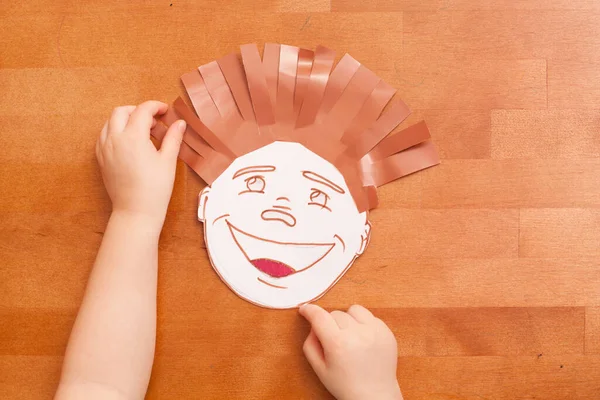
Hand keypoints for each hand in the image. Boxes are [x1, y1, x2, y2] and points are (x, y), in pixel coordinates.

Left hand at [96, 101, 185, 229]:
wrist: (136, 211)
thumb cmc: (155, 188)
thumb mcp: (168, 160)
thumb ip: (173, 137)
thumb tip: (180, 123)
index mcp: (133, 136)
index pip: (142, 110)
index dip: (155, 107)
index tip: (165, 111)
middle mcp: (114, 138)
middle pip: (122, 111)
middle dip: (138, 111)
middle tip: (154, 122)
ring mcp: (104, 148)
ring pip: (110, 122)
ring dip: (125, 120)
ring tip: (142, 132)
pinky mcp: (101, 158)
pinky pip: (104, 136)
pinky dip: (115, 131)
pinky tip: (129, 142)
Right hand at [299, 304, 401, 399]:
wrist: (374, 395)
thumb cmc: (346, 385)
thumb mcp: (319, 369)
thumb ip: (310, 344)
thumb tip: (313, 324)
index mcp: (338, 344)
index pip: (319, 317)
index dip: (310, 311)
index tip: (305, 310)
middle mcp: (357, 334)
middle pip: (335, 313)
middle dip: (331, 324)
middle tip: (334, 341)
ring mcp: (375, 331)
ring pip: (354, 310)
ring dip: (348, 319)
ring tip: (350, 337)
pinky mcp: (386, 332)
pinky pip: (369, 316)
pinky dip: (363, 324)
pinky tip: (363, 340)